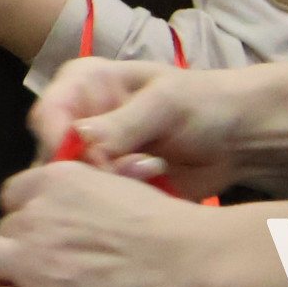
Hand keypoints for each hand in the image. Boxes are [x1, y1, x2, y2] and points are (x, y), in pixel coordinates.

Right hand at [32, 59, 248, 201]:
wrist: (239, 139)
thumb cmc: (202, 104)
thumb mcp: (165, 103)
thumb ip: (123, 122)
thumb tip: (81, 139)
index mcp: (83, 84)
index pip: (48, 113)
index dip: (57, 140)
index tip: (90, 162)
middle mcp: (79, 119)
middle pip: (52, 155)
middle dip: (86, 170)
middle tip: (126, 172)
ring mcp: (94, 156)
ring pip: (73, 184)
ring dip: (108, 186)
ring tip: (152, 172)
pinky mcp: (111, 184)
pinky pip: (98, 202)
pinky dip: (121, 202)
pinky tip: (156, 185)